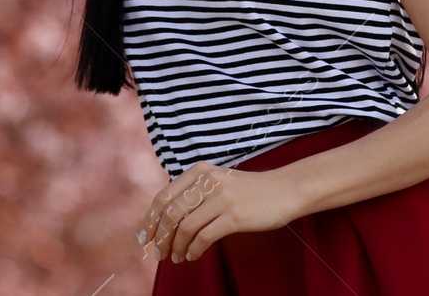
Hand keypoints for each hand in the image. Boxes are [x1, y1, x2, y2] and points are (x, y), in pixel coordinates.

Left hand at [136, 164, 305, 265]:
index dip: (150, 220)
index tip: (145, 237)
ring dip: (177, 247)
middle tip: (159, 254)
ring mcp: (221, 198)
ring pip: (185, 226)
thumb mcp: (218, 181)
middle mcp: (207, 181)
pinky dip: (194, 249)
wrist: (283, 190)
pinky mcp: (234, 216)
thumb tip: (165, 219)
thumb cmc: (249, 190)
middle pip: (170, 213)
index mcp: (199, 171)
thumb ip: (195, 192)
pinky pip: (204, 237)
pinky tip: (193, 256)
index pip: (163, 197)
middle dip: (161, 237)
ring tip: (177, 258)